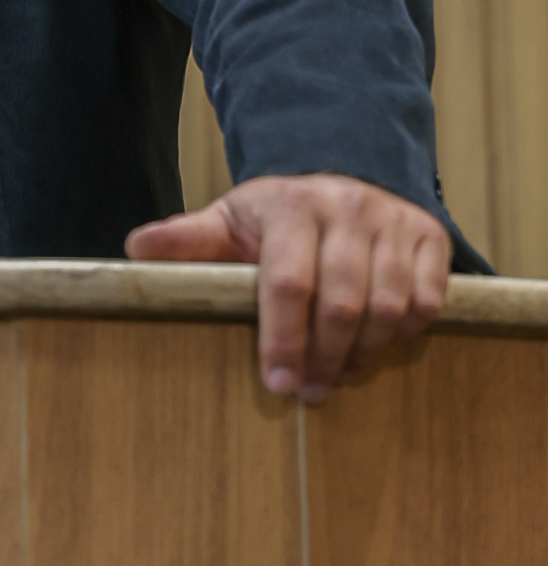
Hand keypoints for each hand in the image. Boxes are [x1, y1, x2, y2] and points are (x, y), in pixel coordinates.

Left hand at [124, 173, 450, 400]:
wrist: (343, 174)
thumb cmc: (278, 214)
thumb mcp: (231, 220)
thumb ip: (189, 239)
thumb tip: (135, 251)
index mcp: (291, 205)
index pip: (288, 282)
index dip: (282, 340)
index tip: (276, 383)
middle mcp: (347, 207)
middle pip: (342, 304)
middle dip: (323, 358)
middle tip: (308, 391)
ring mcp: (393, 221)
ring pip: (387, 308)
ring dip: (362, 355)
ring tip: (337, 376)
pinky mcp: (431, 237)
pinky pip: (426, 302)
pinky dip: (402, 334)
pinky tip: (375, 344)